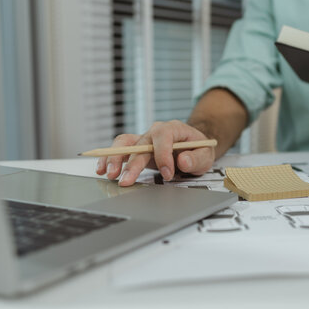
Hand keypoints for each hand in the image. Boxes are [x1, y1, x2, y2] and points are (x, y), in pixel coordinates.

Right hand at [95, 120, 214, 185]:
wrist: (193, 146)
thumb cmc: (199, 149)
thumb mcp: (205, 154)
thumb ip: (196, 158)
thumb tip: (182, 160)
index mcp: (173, 128)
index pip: (163, 136)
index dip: (163, 155)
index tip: (167, 173)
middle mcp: (155, 132)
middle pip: (140, 143)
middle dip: (133, 163)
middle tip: (127, 181)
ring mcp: (144, 139)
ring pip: (125, 143)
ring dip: (115, 159)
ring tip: (109, 175)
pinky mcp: (137, 148)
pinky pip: (121, 149)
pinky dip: (110, 159)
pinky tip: (102, 170)